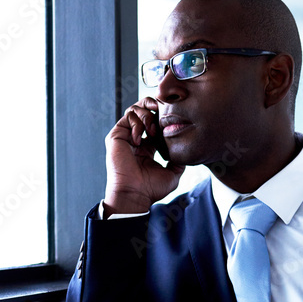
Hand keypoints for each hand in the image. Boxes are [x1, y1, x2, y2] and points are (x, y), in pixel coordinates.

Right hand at [103, 97, 185, 214]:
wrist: (135, 194)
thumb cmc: (151, 189)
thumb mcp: (173, 173)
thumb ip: (179, 161)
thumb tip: (186, 153)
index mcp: (147, 147)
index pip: (154, 122)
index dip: (163, 116)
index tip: (172, 118)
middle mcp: (135, 139)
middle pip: (143, 110)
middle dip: (154, 106)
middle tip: (162, 112)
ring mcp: (125, 137)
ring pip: (134, 110)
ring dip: (146, 115)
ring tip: (152, 130)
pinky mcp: (116, 136)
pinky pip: (126, 117)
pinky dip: (137, 123)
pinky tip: (141, 138)